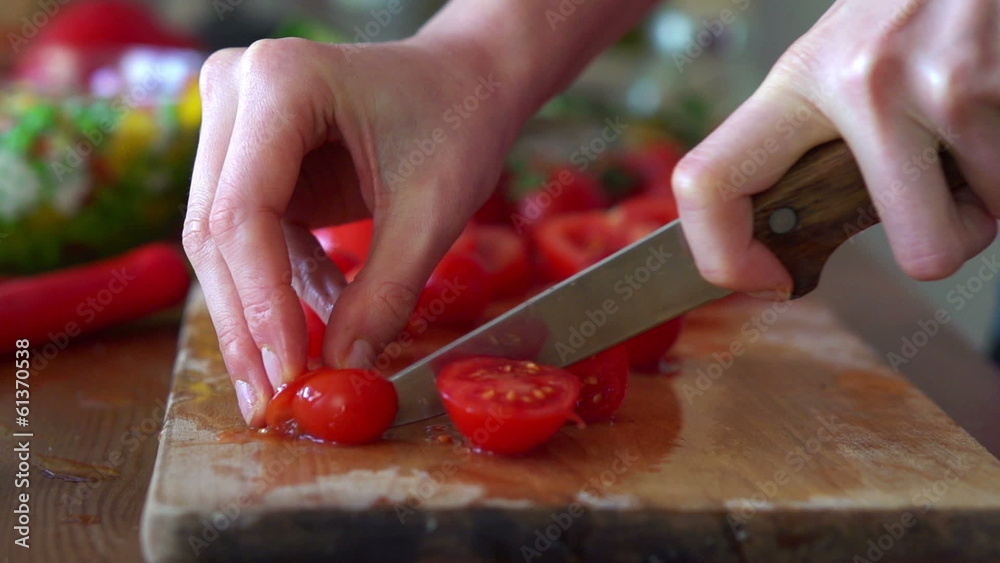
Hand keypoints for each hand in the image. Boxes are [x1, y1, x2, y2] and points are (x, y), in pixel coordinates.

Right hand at [182, 36, 519, 424]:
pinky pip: (250, 236)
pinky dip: (284, 286)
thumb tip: (343, 369)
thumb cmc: (459, 120)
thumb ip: (386, 292)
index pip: (243, 213)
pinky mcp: (249, 156)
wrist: (466, 81)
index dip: (262, 304)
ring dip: (260, 314)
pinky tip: (321, 324)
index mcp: (279, 82)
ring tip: (293, 375)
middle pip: (218, 231)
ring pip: (223, 241)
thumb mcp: (432, 211)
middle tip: (270, 400)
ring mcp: (233, 121)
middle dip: (248, 323)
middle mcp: (236, 90)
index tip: (289, 374)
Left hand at [673, 0, 998, 295]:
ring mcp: (943, 86)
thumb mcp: (838, 55)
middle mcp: (864, 85)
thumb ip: (811, 135)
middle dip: (944, 238)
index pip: (709, 182)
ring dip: (990, 189)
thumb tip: (794, 229)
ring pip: (987, 220)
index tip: (766, 277)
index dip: (727, 257)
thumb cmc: (911, 2)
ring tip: (975, 123)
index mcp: (802, 79)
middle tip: (937, 193)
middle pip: (922, 251)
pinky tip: (996, 104)